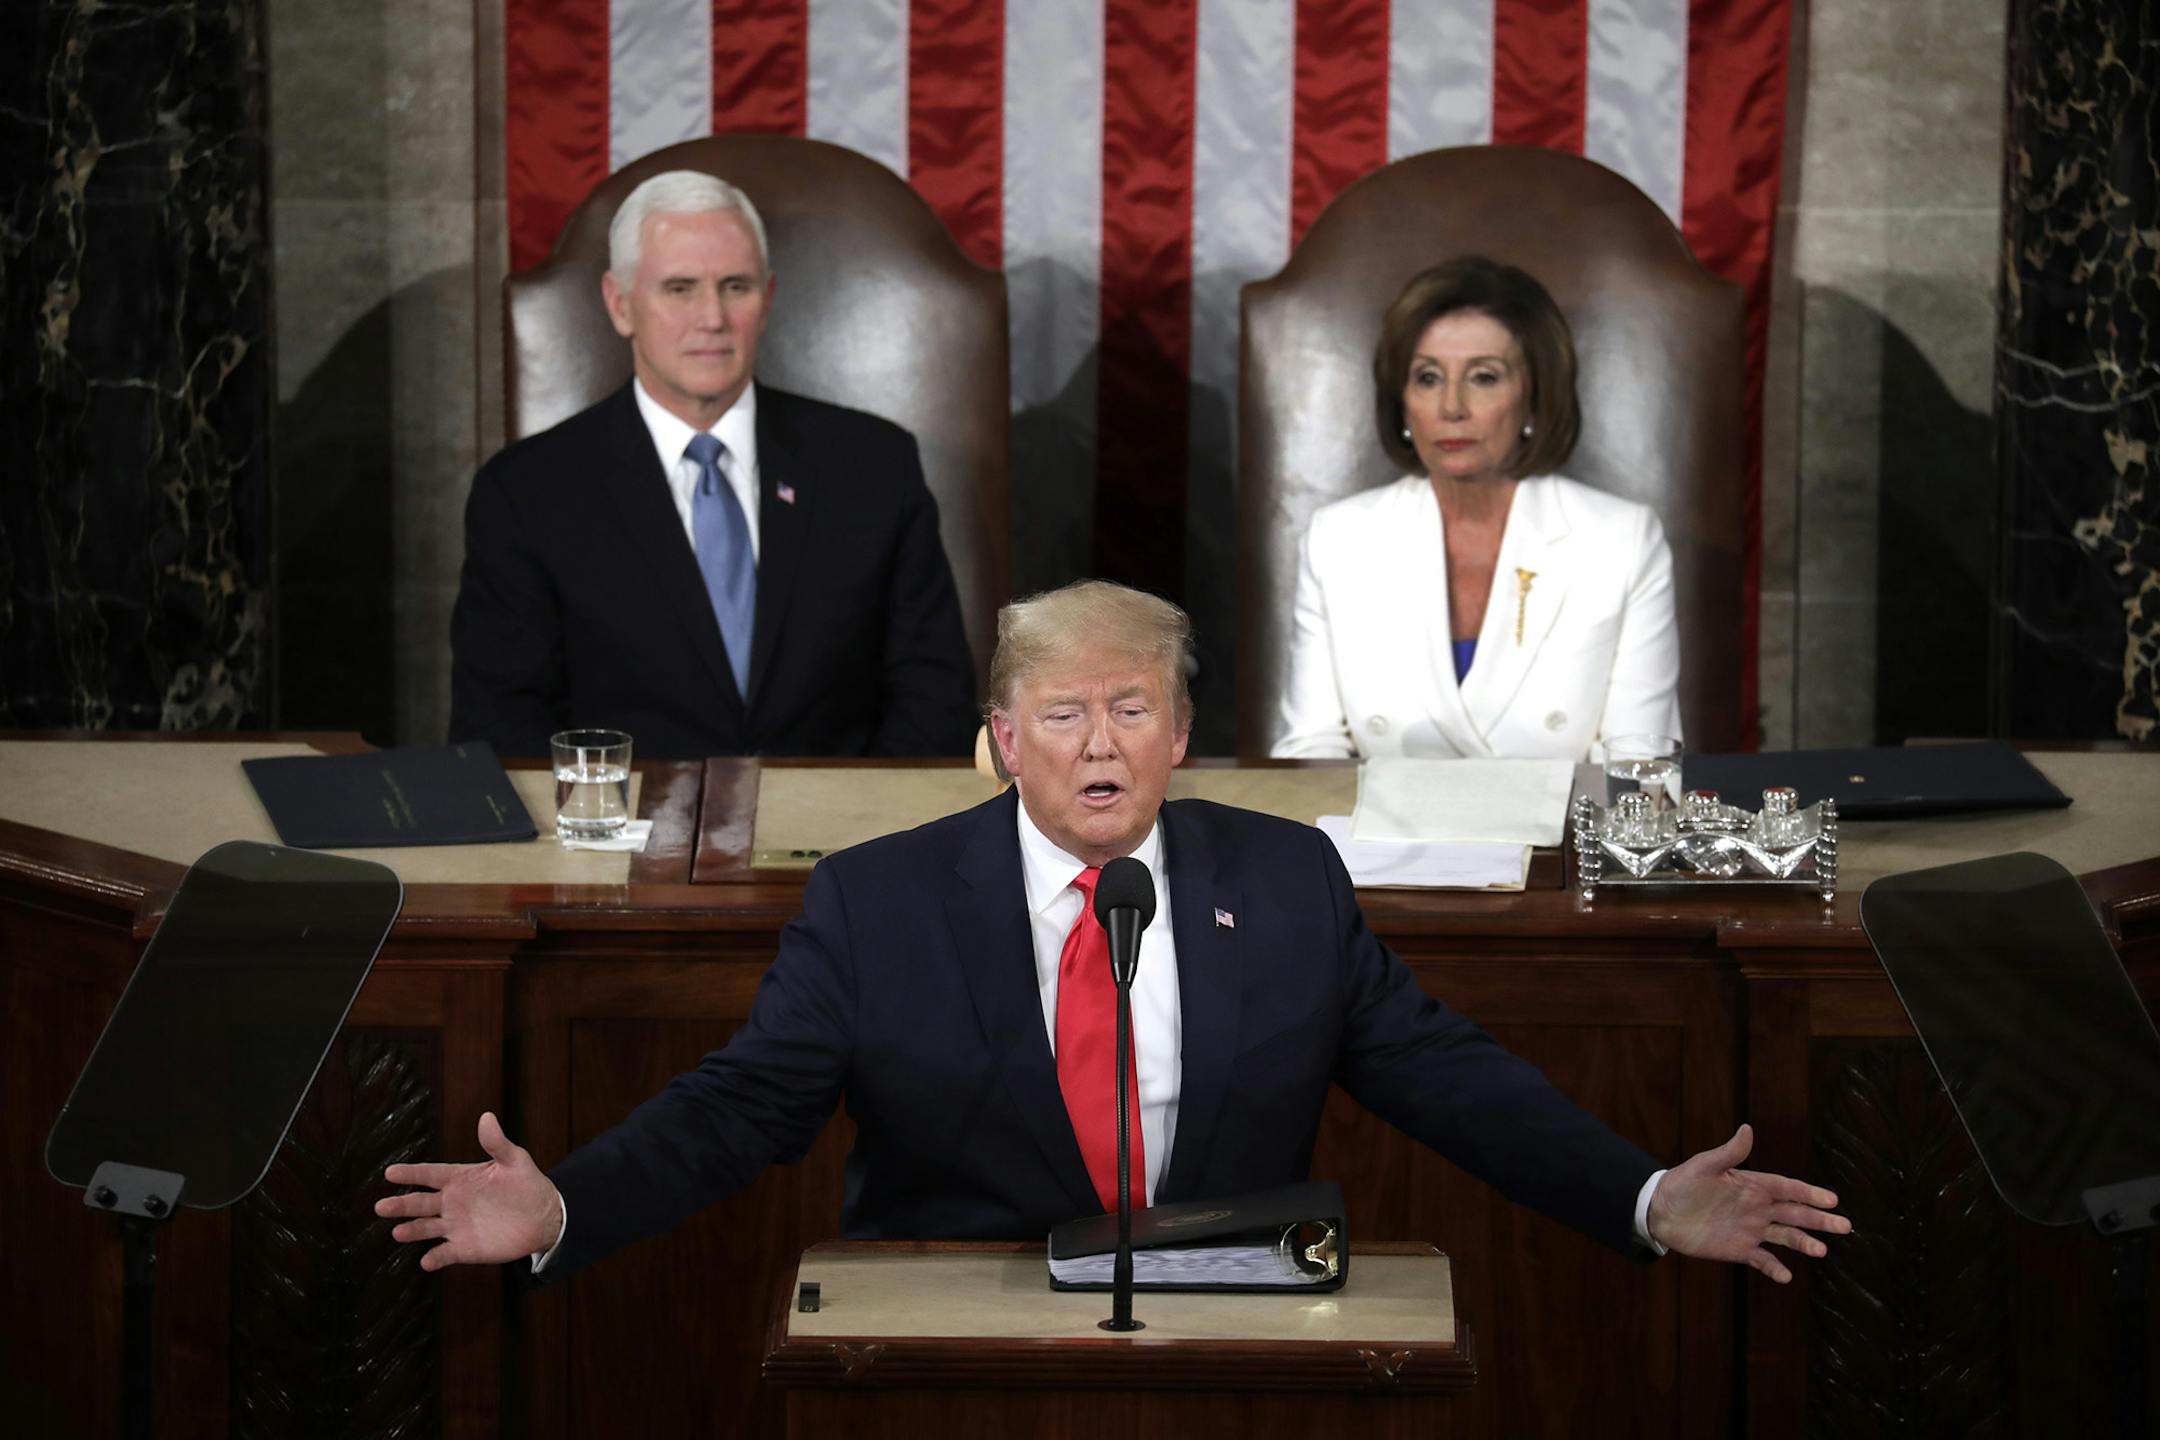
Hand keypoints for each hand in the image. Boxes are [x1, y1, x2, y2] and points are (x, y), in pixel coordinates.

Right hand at [376, 1112, 563, 1271]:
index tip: (390, 1173)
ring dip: (413, 1231)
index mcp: (460, 1178)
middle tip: (381, 1206)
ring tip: (398, 1232)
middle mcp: (452, 1202)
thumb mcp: (514, 1160)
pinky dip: (435, 1258)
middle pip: (420, 1203)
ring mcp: (456, 1226)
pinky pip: (444, 1254)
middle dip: (401, 1205)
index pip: (429, 1174)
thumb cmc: (526, 1183)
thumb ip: (497, 1143)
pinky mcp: (464, 1248)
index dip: (411, 1173)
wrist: (543, 1216)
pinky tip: (427, 1261)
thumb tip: (487, 1117)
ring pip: (427, 1228)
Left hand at [1646, 1123, 1850, 1282]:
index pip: (1788, 1189)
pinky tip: (1786, 1276)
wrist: (1660, 1211)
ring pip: (1785, 1236)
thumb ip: (1729, 1153)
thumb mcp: (1704, 1166)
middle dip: (1819, 1219)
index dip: (1809, 1193)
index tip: (1832, 1200)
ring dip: (1804, 1243)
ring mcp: (1751, 1229)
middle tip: (1845, 1226)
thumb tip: (1747, 1129)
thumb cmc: (1682, 1183)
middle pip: (1795, 1213)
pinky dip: (1774, 1268)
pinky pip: (1762, 1260)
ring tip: (1821, 1251)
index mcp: (1752, 1185)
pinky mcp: (1739, 1249)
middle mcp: (1757, 1208)